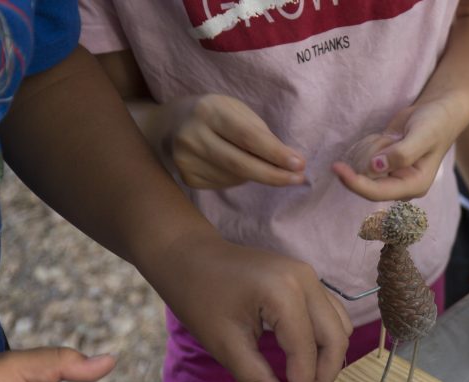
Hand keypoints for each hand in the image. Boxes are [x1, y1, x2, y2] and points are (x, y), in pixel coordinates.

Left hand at [152, 235, 351, 381]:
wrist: (189, 257)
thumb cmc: (199, 297)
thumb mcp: (225, 344)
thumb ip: (257, 380)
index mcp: (283, 293)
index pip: (306, 352)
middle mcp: (306, 281)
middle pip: (336, 339)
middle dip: (322, 376)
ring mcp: (310, 277)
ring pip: (340, 328)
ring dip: (327, 359)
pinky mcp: (308, 280)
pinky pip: (331, 315)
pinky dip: (323, 341)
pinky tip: (302, 359)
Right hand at [161, 94, 306, 188]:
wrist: (169, 125)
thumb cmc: (214, 115)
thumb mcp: (235, 110)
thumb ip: (260, 132)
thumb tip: (290, 162)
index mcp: (208, 110)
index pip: (248, 137)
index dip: (275, 153)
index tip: (299, 164)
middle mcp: (192, 136)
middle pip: (241, 164)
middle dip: (274, 175)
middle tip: (298, 179)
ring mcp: (186, 160)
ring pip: (236, 177)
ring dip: (256, 174)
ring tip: (255, 161)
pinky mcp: (187, 177)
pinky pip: (225, 184)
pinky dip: (238, 178)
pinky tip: (232, 165)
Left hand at [331, 97, 464, 200]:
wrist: (436, 112)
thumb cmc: (435, 124)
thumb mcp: (422, 135)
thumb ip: (402, 153)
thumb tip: (374, 167)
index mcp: (414, 186)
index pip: (377, 193)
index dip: (355, 183)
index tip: (337, 167)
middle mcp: (400, 186)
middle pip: (366, 183)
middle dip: (370, 156)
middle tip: (391, 137)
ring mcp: (390, 177)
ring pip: (362, 169)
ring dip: (373, 147)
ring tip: (395, 137)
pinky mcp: (382, 166)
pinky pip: (363, 158)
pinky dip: (371, 144)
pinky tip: (389, 137)